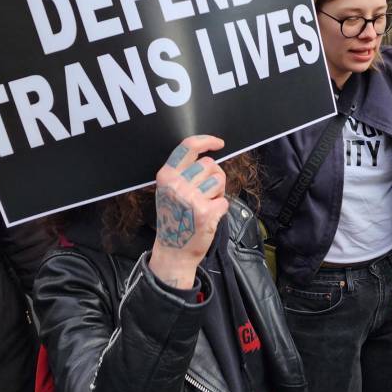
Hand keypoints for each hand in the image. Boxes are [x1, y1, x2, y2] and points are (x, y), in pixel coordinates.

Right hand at [149, 136, 228, 288]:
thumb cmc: (174, 219)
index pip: (188, 147)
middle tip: (206, 193)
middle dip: (214, 176)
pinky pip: (224, 200)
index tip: (219, 143)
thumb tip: (209, 157)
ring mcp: (191, 198)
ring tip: (206, 205)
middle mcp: (177, 184)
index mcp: (167, 176)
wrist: (173, 251)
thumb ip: (183, 173)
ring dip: (218, 192)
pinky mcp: (205, 212)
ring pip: (219, 180)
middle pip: (210, 164)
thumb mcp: (168, 191)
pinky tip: (209, 218)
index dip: (207, 141)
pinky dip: (221, 208)